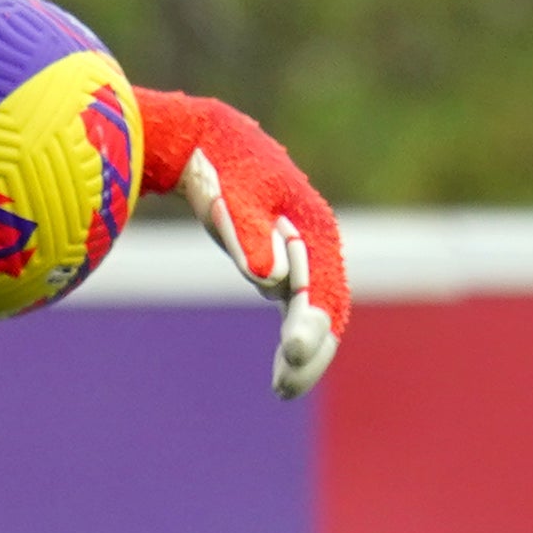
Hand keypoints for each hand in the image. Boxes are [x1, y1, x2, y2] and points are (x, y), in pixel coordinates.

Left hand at [132, 89, 347, 397]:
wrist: (205, 143)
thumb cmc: (220, 168)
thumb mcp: (231, 199)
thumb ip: (249, 235)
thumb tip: (270, 279)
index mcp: (313, 227)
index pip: (322, 284)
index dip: (312, 321)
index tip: (294, 352)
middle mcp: (317, 245)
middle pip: (327, 306)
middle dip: (312, 349)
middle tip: (285, 387)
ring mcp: (302, 257)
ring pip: (315, 313)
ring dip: (305, 352)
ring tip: (282, 389)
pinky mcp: (284, 266)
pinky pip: (298, 311)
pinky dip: (294, 339)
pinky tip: (281, 373)